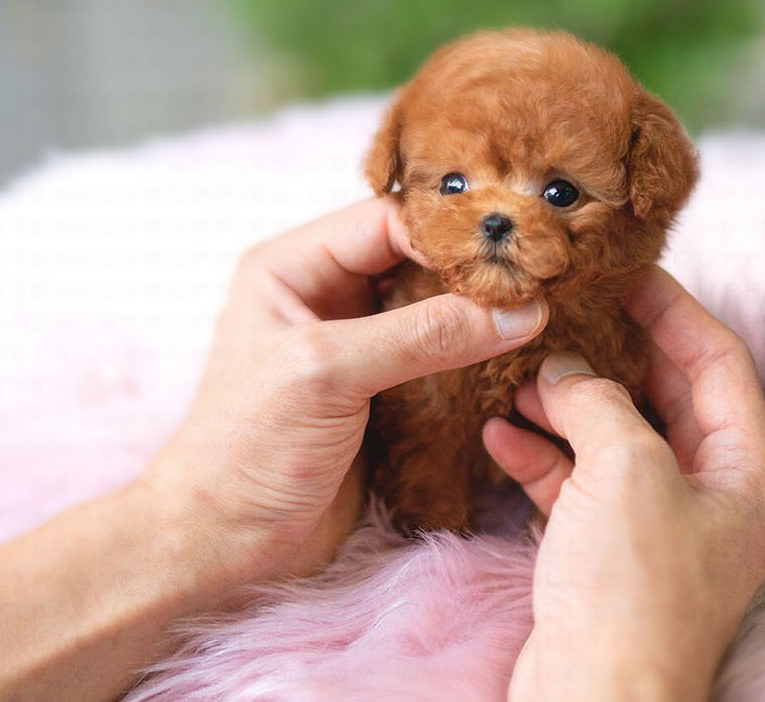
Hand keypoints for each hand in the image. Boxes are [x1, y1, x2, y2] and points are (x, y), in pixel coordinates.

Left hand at [141, 196, 548, 589]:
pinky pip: (437, 353)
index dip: (450, 234)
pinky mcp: (378, 389)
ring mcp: (353, 342)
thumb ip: (424, 335)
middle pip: (416, 257)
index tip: (515, 254)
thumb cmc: (248, 449)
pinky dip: (473, 352)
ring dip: (478, 311)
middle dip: (473, 268)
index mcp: (291, 266)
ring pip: (432, 304)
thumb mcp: (330, 374)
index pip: (387, 222)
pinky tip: (512, 353)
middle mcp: (323, 293)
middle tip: (539, 276)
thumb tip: (519, 311)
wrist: (224, 543)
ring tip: (539, 309)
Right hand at [482, 268, 764, 700]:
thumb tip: (568, 368)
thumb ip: (599, 401)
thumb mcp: (626, 471)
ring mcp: (659, 527)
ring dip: (566, 402)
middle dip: (611, 352)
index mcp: (746, 471)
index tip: (625, 270)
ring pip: (615, 438)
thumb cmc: (633, 593)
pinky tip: (498, 430)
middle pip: (665, 395)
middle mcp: (712, 495)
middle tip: (565, 307)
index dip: (672, 309)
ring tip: (520, 367)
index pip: (718, 361)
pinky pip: (578, 484)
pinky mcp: (608, 556)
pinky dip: (542, 455)